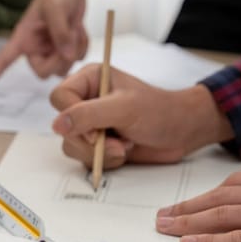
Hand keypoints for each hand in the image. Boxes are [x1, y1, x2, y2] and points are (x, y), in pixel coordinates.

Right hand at [0, 0, 111, 93]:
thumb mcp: (57, 8)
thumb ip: (61, 32)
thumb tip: (66, 56)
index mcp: (23, 38)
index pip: (3, 60)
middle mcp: (35, 48)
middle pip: (44, 72)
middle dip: (60, 60)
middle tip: (71, 40)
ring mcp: (50, 50)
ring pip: (62, 69)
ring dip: (73, 51)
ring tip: (75, 29)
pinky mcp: (64, 49)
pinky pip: (75, 60)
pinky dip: (81, 47)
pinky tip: (79, 31)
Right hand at [50, 64, 233, 167]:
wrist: (182, 132)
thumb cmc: (159, 111)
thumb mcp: (124, 109)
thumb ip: (88, 114)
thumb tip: (57, 125)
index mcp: (90, 80)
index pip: (60, 97)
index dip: (72, 117)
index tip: (97, 133)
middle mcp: (86, 101)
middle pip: (62, 126)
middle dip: (90, 142)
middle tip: (118, 144)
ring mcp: (90, 124)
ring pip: (71, 145)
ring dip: (99, 154)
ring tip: (125, 147)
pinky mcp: (97, 144)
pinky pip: (84, 158)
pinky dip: (104, 161)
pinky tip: (124, 152)